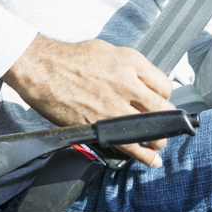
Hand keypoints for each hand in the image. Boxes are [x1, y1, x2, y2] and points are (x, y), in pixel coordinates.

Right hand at [3, 34, 174, 165]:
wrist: (43, 68)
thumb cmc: (74, 58)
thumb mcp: (111, 51)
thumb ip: (134, 67)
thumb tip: (150, 80)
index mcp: (132, 63)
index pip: (165, 86)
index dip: (166, 97)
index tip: (163, 102)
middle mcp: (127, 85)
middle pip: (162, 109)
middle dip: (168, 121)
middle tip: (167, 126)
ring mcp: (113, 107)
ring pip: (149, 129)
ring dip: (158, 140)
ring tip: (158, 145)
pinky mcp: (98, 126)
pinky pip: (126, 144)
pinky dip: (142, 155)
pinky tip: (150, 160)